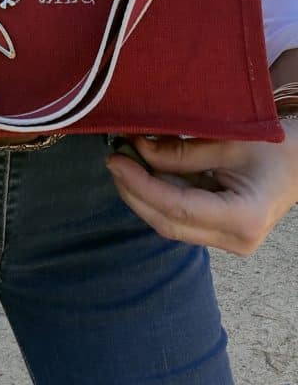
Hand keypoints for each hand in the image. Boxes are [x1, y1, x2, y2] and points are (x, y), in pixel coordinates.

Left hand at [105, 126, 297, 255]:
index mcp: (243, 218)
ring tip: (125, 162)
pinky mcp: (218, 235)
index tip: (116, 161)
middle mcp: (235, 240)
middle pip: (168, 223)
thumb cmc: (272, 149)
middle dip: (135, 192)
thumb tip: (136, 148)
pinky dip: (158, 196)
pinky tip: (144, 173)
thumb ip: (180, 150)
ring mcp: (227, 243)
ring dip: (143, 195)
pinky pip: (179, 219)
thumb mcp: (227, 141)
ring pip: (170, 224)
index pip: (177, 207)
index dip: (141, 185)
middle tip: (114, 160)